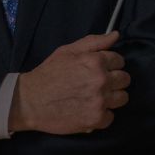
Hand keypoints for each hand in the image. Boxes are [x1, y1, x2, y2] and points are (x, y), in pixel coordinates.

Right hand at [9, 32, 128, 134]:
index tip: (99, 70)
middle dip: (114, 80)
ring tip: (95, 97)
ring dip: (112, 97)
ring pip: (122, 98)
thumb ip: (94, 42)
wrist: (30, 101)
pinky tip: (89, 109)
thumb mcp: (67, 51)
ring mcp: (100, 101)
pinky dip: (102, 115)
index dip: (110, 64)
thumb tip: (115, 35)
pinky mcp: (96, 119)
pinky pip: (111, 117)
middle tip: (97, 83)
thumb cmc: (49, 73)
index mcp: (96, 61)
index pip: (120, 61)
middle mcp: (101, 81)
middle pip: (125, 80)